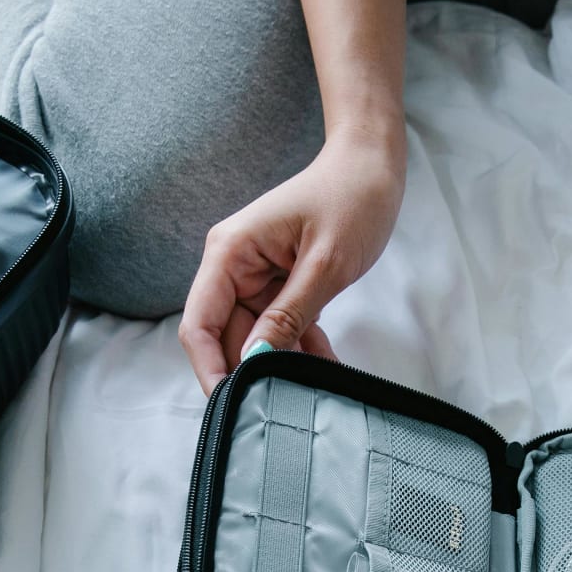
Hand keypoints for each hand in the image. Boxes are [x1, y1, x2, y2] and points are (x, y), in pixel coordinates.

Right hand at [179, 130, 405, 389]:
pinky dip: (301, 349)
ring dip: (283, 365)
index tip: (231, 404)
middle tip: (287, 404)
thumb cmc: (351, 199)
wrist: (372, 167)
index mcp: (230, 253)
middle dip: (254, 371)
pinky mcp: (279, 286)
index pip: (199, 323)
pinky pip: (280, 329)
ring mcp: (256, 278)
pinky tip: (325, 369)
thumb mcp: (325, 263)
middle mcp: (234, 267)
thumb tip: (256, 359)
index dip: (209, 367)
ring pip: (256, 339)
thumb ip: (289, 313)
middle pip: (226, 337)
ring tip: (315, 389)